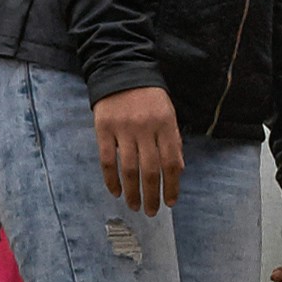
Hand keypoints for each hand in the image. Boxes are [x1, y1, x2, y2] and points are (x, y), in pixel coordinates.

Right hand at [93, 87, 182, 215]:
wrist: (121, 70)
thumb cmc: (149, 96)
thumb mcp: (168, 114)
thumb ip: (173, 141)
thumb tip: (177, 170)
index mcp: (165, 125)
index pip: (171, 162)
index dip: (172, 185)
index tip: (171, 201)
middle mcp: (145, 128)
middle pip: (150, 170)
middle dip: (152, 195)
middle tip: (152, 211)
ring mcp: (123, 129)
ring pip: (128, 169)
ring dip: (132, 192)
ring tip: (135, 206)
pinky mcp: (103, 129)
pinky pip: (107, 161)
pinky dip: (111, 180)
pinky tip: (116, 192)